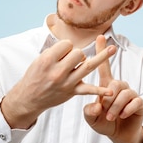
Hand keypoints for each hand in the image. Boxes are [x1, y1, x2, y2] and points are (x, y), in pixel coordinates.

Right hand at [1, 38, 115, 128]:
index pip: (67, 45)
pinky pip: (88, 90)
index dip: (67, 47)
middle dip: (78, 54)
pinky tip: (109, 91)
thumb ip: (55, 52)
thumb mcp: (39, 60)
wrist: (29, 97)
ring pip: (88, 66)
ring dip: (102, 57)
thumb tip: (72, 45)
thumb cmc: (35, 76)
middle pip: (79, 53)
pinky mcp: (72, 92)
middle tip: (70, 61)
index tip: (62, 53)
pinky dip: (99, 91)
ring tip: (113, 49)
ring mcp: (67, 82)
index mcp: (48, 60)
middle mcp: (58, 71)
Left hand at [83, 35, 142, 142]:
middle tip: (105, 112)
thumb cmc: (104, 122)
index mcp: (107, 86)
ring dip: (116, 107)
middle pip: (115, 83)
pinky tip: (122, 116)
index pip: (104, 67)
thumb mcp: (92, 118)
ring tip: (111, 117)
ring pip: (124, 93)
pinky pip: (134, 101)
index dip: (102, 52)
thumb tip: (95, 106)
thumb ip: (89, 111)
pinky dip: (126, 110)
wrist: (119, 135)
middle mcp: (120, 87)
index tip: (100, 37)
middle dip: (109, 99)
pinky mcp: (139, 103)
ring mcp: (130, 94)